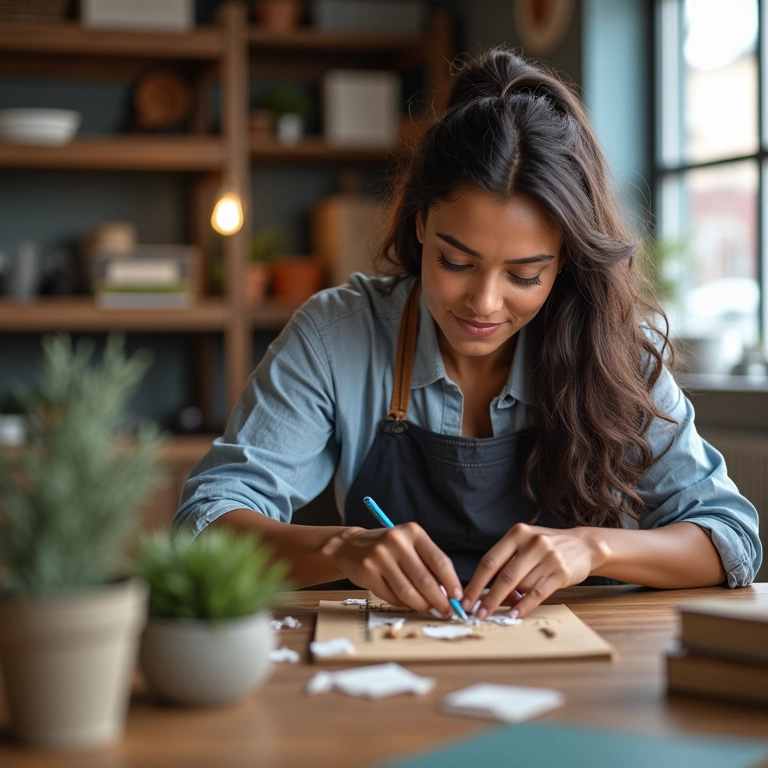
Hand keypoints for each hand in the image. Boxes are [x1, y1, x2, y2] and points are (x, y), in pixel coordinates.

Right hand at [321, 523, 462, 616]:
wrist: (351, 546)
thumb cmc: (389, 549)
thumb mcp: (410, 545)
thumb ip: (428, 564)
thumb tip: (449, 593)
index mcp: (412, 532)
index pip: (439, 560)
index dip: (451, 582)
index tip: (458, 597)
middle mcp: (396, 541)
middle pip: (424, 579)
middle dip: (439, 600)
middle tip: (447, 611)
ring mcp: (379, 556)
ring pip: (408, 591)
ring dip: (422, 606)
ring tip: (430, 611)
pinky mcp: (366, 572)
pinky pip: (391, 596)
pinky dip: (403, 604)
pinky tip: (408, 604)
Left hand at [462, 524, 599, 618]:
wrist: (583, 545)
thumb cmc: (546, 547)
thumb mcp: (524, 545)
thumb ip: (506, 563)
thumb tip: (485, 593)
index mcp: (517, 533)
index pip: (490, 561)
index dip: (475, 583)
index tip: (465, 599)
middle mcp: (532, 542)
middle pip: (503, 576)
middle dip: (487, 599)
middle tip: (476, 614)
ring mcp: (548, 557)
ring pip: (521, 586)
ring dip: (511, 601)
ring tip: (505, 609)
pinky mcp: (561, 572)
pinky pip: (537, 594)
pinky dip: (524, 606)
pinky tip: (514, 615)